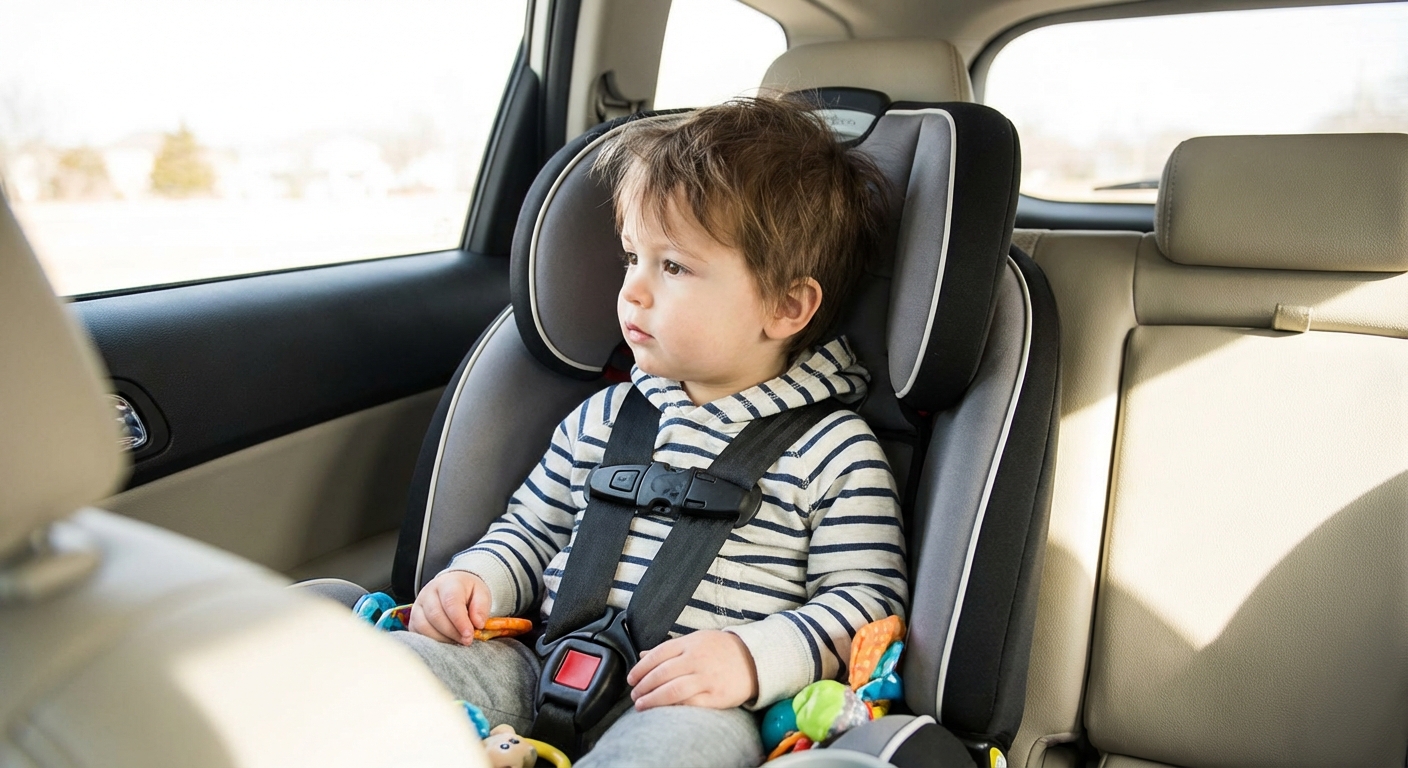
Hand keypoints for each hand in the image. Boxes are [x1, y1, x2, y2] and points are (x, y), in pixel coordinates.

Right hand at [408, 570, 490, 644]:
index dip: (460, 621)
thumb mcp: (482, 594)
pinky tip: (446, 641)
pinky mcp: (413, 619)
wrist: (453, 588)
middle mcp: (429, 593)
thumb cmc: (467, 593)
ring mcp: (418, 605)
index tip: (469, 634)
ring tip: (457, 640)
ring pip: (424, 626)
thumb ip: (481, 607)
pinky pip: (418, 633)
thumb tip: (477, 624)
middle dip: (453, 632)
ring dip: (443, 638)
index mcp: (448, 583)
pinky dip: (432, 641)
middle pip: (436, 616)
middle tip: (466, 640)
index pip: (450, 602)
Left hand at [626, 630, 757, 709]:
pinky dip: (673, 708)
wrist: (755, 659)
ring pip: (672, 691)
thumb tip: (643, 655)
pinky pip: (690, 704)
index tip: (631, 679)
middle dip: (643, 687)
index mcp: (691, 643)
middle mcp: (697, 660)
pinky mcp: (716, 697)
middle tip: (634, 695)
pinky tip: (663, 711)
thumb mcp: (696, 640)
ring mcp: (707, 679)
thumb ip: (669, 648)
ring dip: (652, 700)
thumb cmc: (721, 649)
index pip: (658, 655)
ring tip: (642, 705)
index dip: (640, 669)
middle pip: (661, 674)